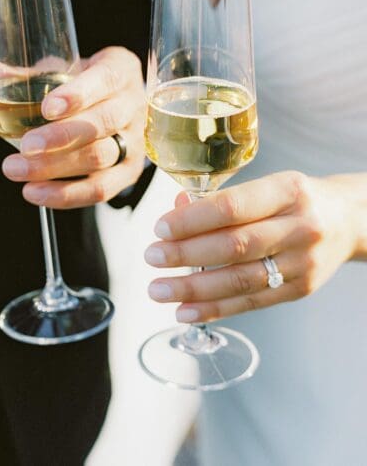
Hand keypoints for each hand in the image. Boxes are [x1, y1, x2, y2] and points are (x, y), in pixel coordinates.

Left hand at [0, 46, 145, 207]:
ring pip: (99, 158)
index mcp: (119, 70)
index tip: (47, 107)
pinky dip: (65, 194)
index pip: (104, 80)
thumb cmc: (84, 82)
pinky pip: (101, 188)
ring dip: (54, 168)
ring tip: (16, 169)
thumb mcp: (61, 67)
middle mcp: (133, 105)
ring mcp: (134, 141)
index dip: (77, 95)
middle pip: (102, 123)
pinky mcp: (128, 172)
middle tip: (24, 145)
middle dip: (60, 137)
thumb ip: (24, 73)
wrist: (116, 102)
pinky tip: (35, 192)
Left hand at [143, 171, 361, 322]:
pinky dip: (214, 309)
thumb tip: (175, 211)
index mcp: (288, 191)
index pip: (233, 207)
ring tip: (158, 290)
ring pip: (241, 279)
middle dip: (186, 254)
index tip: (159, 228)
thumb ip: (219, 199)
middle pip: (235, 245)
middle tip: (151, 257)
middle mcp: (300, 227)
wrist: (347, 221)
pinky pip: (251, 302)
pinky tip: (184, 311)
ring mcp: (303, 262)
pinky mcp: (300, 290)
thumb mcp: (264, 187)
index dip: (192, 220)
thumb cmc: (292, 201)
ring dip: (194, 289)